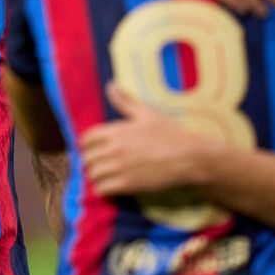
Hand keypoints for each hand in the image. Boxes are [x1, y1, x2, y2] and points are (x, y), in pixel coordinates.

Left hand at [78, 83, 220, 196]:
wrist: (188, 157)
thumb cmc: (170, 133)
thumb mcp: (146, 114)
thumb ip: (125, 102)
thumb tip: (110, 85)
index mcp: (116, 130)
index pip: (86, 138)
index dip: (86, 144)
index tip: (92, 148)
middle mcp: (114, 149)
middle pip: (87, 158)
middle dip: (91, 160)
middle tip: (98, 163)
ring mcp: (119, 168)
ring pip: (92, 174)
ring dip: (95, 175)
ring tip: (103, 176)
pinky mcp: (127, 185)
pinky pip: (102, 189)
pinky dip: (102, 189)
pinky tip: (110, 187)